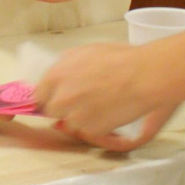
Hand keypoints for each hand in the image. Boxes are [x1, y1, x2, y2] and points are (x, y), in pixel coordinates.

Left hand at [36, 43, 168, 146]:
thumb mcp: (83, 52)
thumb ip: (63, 68)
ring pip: (69, 123)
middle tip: (84, 99)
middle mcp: (62, 98)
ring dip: (80, 117)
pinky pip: (88, 131)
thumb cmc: (118, 59)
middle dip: (64, 107)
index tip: (59, 96)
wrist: (145, 75)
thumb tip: (54, 82)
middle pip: (52, 111)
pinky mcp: (92, 131)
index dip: (50, 96)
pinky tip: (110, 111)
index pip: (39, 96)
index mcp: (56, 76)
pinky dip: (96, 125)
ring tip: (101, 103)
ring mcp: (76, 117)